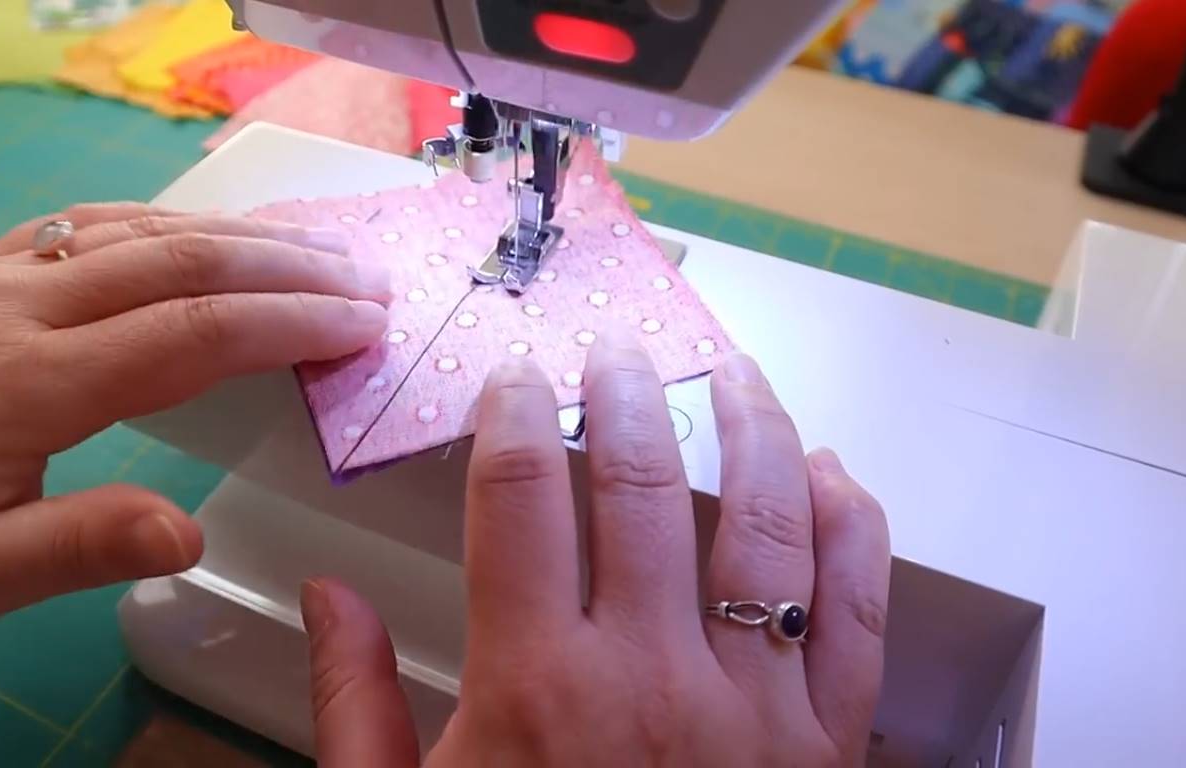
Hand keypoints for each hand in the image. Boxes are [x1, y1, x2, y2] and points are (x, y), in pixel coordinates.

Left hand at [0, 202, 390, 631]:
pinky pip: (84, 223)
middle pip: (182, 261)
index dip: (288, 322)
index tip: (362, 325)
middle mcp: (20, 306)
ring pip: (139, 230)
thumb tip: (191, 530)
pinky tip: (198, 232)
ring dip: (240, 234)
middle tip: (370, 280)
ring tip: (316, 247)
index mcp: (28, 383)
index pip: (189, 332)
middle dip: (289, 266)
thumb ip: (74, 547)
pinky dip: (164, 221)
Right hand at [300, 332, 890, 766]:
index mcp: (536, 687)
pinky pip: (858, 612)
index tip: (515, 378)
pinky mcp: (830, 746)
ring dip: (753, 427)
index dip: (514, 414)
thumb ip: (356, 705)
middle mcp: (652, 678)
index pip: (521, 496)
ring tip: (734, 371)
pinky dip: (855, 531)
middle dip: (628, 394)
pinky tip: (834, 476)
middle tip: (619, 349)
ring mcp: (754, 709)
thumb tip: (326, 598)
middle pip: (642, 484)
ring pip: (766, 524)